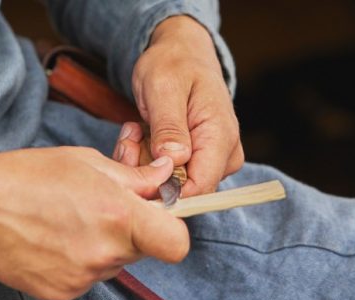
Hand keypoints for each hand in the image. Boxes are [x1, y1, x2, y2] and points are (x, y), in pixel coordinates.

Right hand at [0, 147, 188, 299]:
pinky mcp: (62, 293)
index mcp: (118, 216)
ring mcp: (82, 277)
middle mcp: (104, 254)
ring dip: (104, 244)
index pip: (176, 243)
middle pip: (144, 250)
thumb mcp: (87, 162)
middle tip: (102, 207)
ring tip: (71, 220)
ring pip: (115, 263)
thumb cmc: (28, 176)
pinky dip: (80, 260)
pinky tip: (56, 239)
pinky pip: (88, 277)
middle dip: (133, 230)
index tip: (160, 218)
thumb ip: (134, 177)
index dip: (173, 230)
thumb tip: (164, 175)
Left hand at [132, 16, 243, 196]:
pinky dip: (145, 159)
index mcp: (221, 138)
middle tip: (131, 134)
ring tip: (136, 129)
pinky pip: (167, 176)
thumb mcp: (164, 87)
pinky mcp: (198, 162)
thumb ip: (169, 125)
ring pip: (170, 185)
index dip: (161, 188)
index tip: (133, 162)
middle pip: (181, 190)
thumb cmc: (175, 64)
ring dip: (142, 162)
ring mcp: (212, 161)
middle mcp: (223, 156)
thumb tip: (174, 161)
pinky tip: (141, 134)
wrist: (182, 54)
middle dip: (146, 170)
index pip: (199, 189)